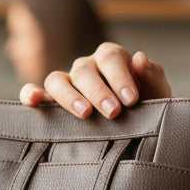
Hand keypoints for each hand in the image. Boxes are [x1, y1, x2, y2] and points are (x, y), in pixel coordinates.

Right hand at [19, 42, 170, 118]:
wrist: (139, 132)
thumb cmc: (148, 108)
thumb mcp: (158, 93)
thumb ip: (152, 75)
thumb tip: (140, 57)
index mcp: (112, 58)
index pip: (111, 57)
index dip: (120, 76)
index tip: (131, 99)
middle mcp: (87, 67)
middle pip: (84, 70)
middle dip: (99, 91)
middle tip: (114, 113)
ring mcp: (68, 83)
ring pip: (57, 79)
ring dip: (69, 96)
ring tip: (85, 113)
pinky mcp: (53, 101)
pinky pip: (37, 92)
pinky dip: (32, 93)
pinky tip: (33, 100)